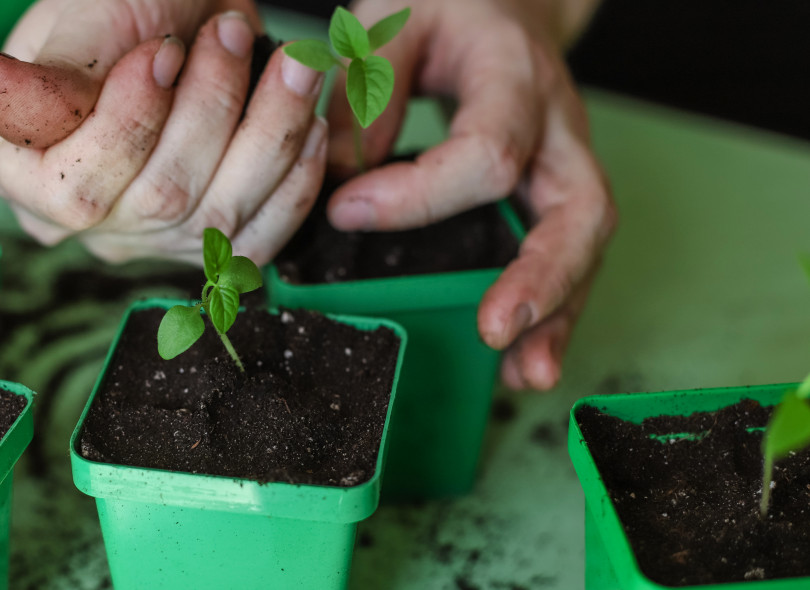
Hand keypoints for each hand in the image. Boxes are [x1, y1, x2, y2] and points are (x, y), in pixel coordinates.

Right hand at [0, 0, 328, 264]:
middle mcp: (80, 221)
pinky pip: (262, 237)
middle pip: (158, 202)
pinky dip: (295, 180)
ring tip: (290, 66)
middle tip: (228, 35)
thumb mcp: (84, 17)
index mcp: (17, 168)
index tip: (163, 51)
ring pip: (218, 218)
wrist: (189, 11)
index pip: (72, 194)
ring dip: (269, 134)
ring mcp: (148, 240)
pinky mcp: (210, 245)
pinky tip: (308, 127)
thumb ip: (59, 69)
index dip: (129, 127)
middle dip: (210, 111)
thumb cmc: (126, 4)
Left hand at [325, 0, 614, 389]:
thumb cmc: (441, 12)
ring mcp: (567, 161)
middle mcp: (558, 123)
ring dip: (557, 313)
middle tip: (494, 329)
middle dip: (540, 277)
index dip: (419, 195)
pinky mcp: (558, 191)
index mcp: (512, 74)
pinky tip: (524, 360)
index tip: (348, 213)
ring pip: (585, 244)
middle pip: (578, 209)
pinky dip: (552, 311)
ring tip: (523, 372)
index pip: (486, 151)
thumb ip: (363, 94)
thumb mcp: (389, 25)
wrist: (499, 2)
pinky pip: (569, 254)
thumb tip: (341, 180)